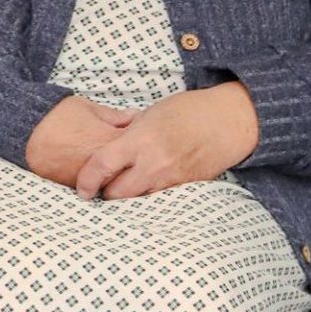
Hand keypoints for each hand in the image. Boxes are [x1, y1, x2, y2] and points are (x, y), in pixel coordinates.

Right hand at [25, 95, 135, 186]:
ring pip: (116, 179)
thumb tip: (135, 118)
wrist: (27, 136)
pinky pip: (98, 185)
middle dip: (135, 160)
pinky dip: (102, 179)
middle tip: (134, 153)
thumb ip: (114, 115)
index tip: (143, 134)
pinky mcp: (78, 185)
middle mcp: (103, 162)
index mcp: (109, 140)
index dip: (143, 138)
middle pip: (131, 167)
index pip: (138, 143)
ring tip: (118, 162)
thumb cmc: (57, 117)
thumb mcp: (87, 108)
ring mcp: (91, 177)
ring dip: (120, 172)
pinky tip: (101, 170)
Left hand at [74, 82, 259, 200]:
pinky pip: (159, 198)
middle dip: (106, 192)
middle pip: (118, 193)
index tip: (82, 189)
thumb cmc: (188, 111)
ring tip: (125, 186)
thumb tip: (107, 142)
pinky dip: (149, 195)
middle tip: (103, 186)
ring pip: (138, 200)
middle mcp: (154, 162)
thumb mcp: (151, 113)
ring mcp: (172, 178)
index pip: (102, 165)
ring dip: (128, 197)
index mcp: (140, 139)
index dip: (87, 180)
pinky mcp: (186, 187)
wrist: (228, 121)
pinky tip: (148, 186)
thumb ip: (127, 131)